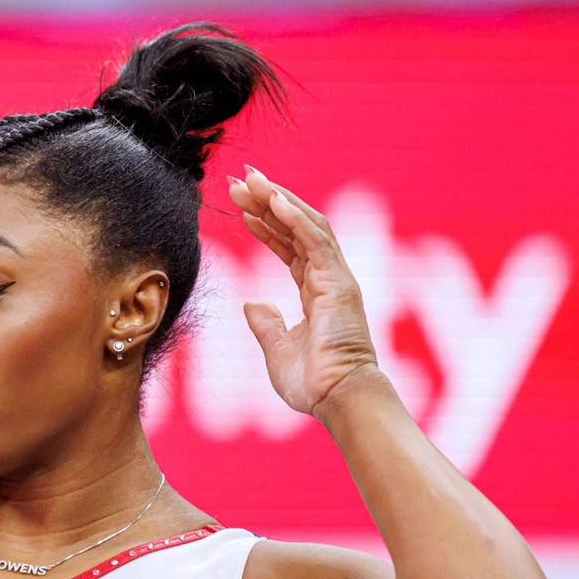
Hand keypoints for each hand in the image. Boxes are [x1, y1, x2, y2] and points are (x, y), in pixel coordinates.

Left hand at [226, 166, 378, 416]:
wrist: (337, 399)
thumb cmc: (313, 382)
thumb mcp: (276, 349)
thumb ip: (266, 323)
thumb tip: (252, 303)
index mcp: (316, 291)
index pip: (288, 246)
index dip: (265, 223)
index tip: (240, 204)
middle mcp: (328, 278)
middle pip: (296, 228)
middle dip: (267, 201)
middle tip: (239, 179)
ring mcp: (337, 278)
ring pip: (307, 226)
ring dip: (278, 200)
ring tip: (251, 179)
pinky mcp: (339, 284)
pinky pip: (316, 242)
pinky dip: (295, 218)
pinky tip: (274, 200)